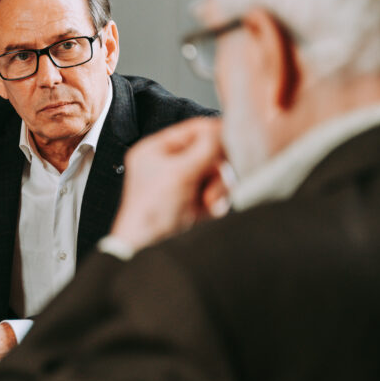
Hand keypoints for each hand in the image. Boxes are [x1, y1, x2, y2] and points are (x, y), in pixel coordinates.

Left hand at [110, 117, 228, 250]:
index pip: (192, 131)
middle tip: (216, 183)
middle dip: (215, 170)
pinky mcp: (189, 205)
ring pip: (213, 175)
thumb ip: (205, 148)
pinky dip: (215, 202)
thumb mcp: (180, 172)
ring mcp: (178, 185)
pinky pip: (213, 194)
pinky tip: (209, 212)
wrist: (146, 250)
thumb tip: (222, 129)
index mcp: (155, 151)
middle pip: (207, 153)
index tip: (233, 137)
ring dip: (217, 188)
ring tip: (210, 203)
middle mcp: (166, 165)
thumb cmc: (152, 211)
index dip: (214, 133)